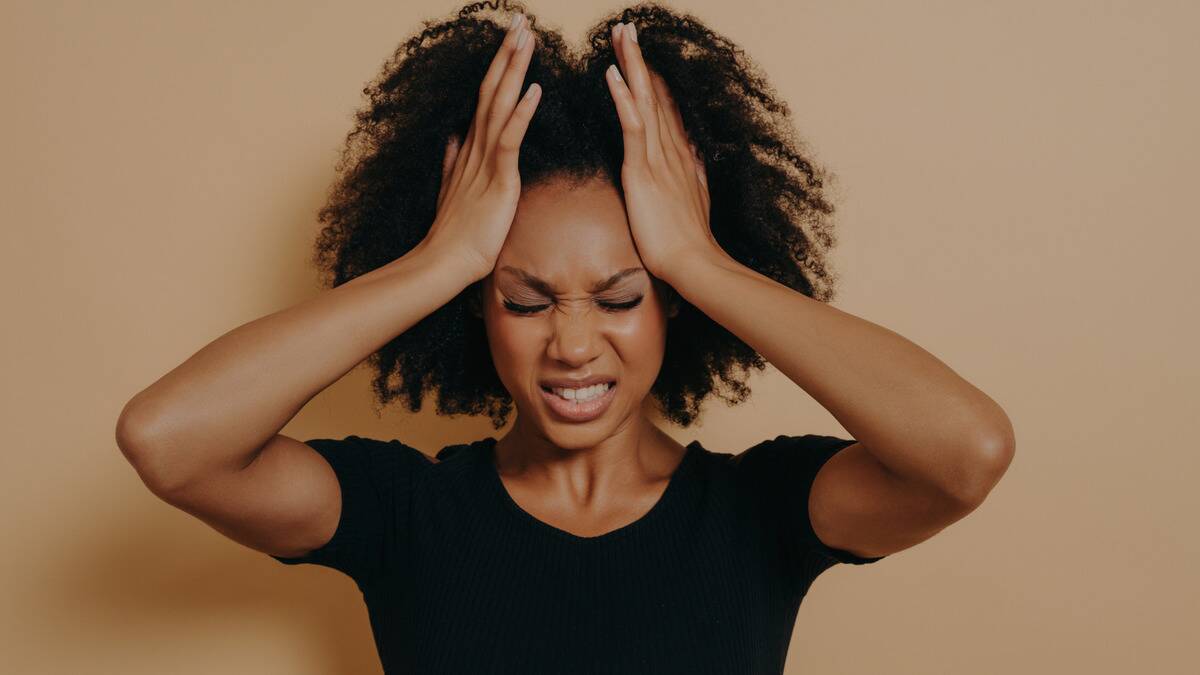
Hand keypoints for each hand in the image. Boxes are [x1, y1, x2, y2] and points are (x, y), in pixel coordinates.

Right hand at [422, 13, 540, 279]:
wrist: (446, 262)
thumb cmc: (455, 233)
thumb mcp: (453, 189)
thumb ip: (455, 160)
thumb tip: (453, 136)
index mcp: (471, 148)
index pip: (487, 96)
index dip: (499, 65)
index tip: (511, 38)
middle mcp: (476, 146)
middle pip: (492, 89)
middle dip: (508, 53)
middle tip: (521, 20)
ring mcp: (485, 160)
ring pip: (500, 104)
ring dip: (514, 69)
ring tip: (527, 38)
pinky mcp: (498, 179)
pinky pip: (510, 139)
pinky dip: (521, 113)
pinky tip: (534, 90)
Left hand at [605, 21, 721, 281]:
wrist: (693, 263)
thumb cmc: (688, 243)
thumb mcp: (693, 200)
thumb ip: (692, 175)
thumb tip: (696, 157)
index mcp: (679, 156)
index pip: (664, 107)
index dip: (653, 79)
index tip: (643, 54)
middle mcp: (672, 149)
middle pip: (653, 94)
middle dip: (640, 60)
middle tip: (626, 28)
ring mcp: (659, 158)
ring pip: (643, 101)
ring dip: (631, 66)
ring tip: (619, 35)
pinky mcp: (643, 172)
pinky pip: (632, 128)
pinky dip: (623, 100)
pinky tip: (612, 75)